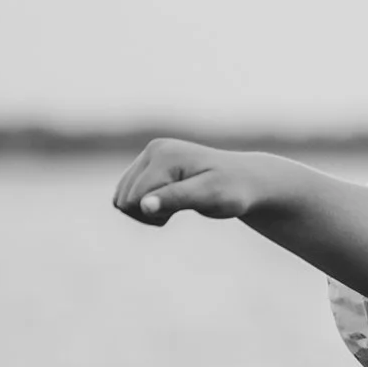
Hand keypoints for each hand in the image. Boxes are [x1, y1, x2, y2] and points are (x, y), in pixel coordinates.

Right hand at [112, 137, 256, 225]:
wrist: (245, 179)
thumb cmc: (232, 191)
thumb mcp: (209, 198)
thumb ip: (176, 199)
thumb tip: (143, 205)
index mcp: (164, 155)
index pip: (135, 198)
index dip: (155, 216)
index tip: (186, 208)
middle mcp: (153, 150)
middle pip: (124, 198)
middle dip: (149, 213)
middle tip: (184, 207)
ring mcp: (150, 155)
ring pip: (122, 197)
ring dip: (146, 210)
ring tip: (177, 204)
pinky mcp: (151, 164)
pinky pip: (128, 193)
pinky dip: (145, 205)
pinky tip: (169, 201)